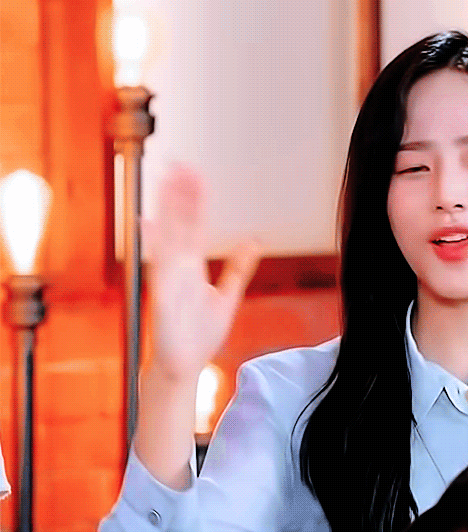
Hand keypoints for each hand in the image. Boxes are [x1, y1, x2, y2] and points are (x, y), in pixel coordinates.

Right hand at [144, 165, 261, 382]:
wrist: (183, 365)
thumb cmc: (199, 334)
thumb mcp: (228, 295)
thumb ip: (239, 267)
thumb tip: (253, 242)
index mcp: (193, 266)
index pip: (194, 225)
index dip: (195, 200)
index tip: (194, 175)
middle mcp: (178, 267)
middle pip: (180, 223)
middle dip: (180, 195)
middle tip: (181, 165)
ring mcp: (169, 278)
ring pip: (168, 236)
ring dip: (168, 209)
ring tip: (169, 181)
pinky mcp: (162, 294)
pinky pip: (158, 265)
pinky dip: (154, 245)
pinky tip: (150, 224)